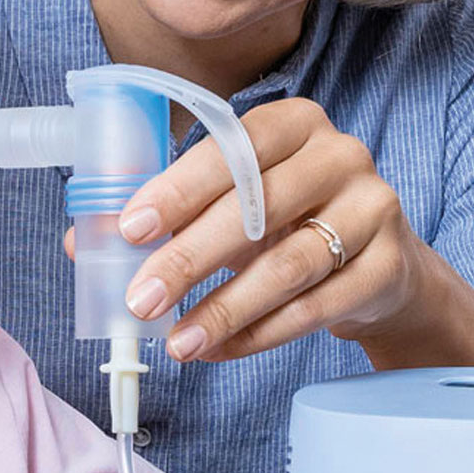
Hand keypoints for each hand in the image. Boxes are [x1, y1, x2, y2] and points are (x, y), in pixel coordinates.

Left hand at [104, 96, 432, 362]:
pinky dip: (260, 334)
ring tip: (178, 343)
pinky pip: (317, 306)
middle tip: (142, 300)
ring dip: (224, 309)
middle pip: (257, 207)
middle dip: (190, 258)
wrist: (379, 267)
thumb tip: (83, 242)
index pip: (232, 148)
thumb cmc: (286, 223)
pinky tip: (218, 350)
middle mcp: (340, 155)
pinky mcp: (390, 265)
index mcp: (293, 123)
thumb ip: (163, 216)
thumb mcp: (229, 206)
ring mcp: (374, 208)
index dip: (179, 189)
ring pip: (289, 264)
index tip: (131, 228)